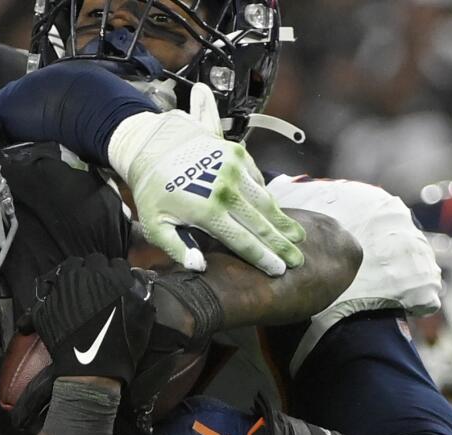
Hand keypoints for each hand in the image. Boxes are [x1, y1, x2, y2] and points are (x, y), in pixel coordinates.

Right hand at [21, 253, 156, 383]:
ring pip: (120, 266)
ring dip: (115, 275)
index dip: (77, 274)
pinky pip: (139, 281)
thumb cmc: (66, 344)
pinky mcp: (140, 295)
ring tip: (113, 291)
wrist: (91, 367)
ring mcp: (122, 283)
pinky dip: (134, 286)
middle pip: (98, 261)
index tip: (79, 284)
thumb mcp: (43, 317)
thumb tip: (48, 289)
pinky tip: (128, 297)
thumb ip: (46, 297)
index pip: (76, 263)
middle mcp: (98, 274)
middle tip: (96, 287)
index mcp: (73, 276)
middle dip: (96, 272)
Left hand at [108, 83, 305, 275]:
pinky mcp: (238, 155)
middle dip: (281, 244)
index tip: (280, 270)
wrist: (153, 147)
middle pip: (261, 224)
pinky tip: (276, 213)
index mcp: (207, 211)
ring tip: (297, 237)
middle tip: (298, 260)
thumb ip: (177, 248)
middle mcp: (225, 190)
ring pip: (265, 202)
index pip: (243, 241)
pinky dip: (267, 199)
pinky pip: (258, 182)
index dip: (263, 257)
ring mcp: (234, 170)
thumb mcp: (155, 225)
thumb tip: (200, 266)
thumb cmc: (153, 192)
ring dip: (282, 221)